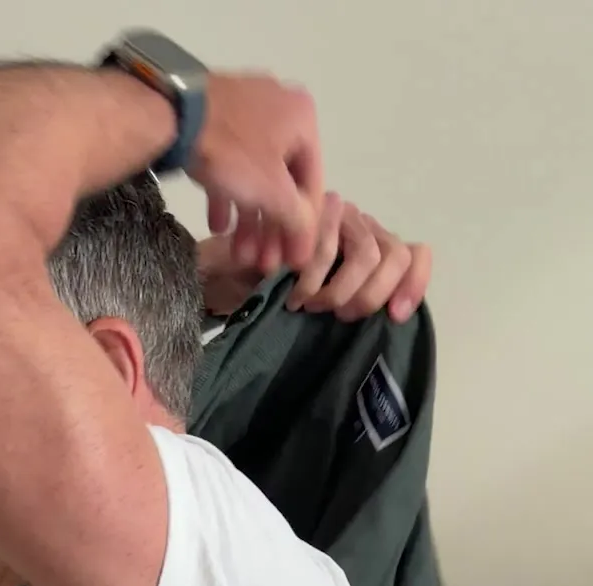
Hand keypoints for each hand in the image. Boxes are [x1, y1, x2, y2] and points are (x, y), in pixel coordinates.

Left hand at [188, 74, 324, 271]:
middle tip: (264, 265)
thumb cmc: (233, 150)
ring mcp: (246, 114)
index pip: (312, 185)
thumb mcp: (272, 190)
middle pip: (282, 183)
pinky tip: (218, 227)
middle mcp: (281, 110)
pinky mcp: (215, 121)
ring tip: (239, 255)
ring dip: (249, 221)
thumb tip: (308, 239)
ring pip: (255, 177)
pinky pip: (230, 165)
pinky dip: (228, 197)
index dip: (304, 229)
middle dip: (272, 230)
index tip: (295, 262)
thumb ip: (296, 217)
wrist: (172, 115)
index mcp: (304, 119)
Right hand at [228, 192, 431, 322]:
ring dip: (340, 291)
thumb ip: (357, 303)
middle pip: (395, 256)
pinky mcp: (311, 212)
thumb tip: (390, 318)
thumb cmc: (280, 295)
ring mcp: (338, 215)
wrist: (229, 275)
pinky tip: (296, 296)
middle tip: (340, 317)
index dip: (413, 284)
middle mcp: (362, 226)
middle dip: (372, 296)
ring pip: (368, 254)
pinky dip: (313, 282)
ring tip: (312, 306)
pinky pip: (328, 250)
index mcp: (373, 248)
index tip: (395, 316)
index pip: (413, 255)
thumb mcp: (326, 308)